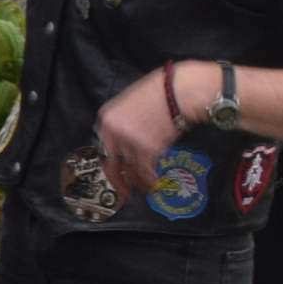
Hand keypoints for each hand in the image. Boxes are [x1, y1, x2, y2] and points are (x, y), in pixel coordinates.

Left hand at [91, 68, 181, 201]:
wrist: (180, 90)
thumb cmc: (161, 92)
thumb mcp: (131, 103)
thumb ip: (123, 122)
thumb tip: (123, 140)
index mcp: (107, 118)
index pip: (102, 147)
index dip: (109, 164)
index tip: (113, 173)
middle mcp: (113, 131)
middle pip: (111, 164)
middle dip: (118, 181)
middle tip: (123, 193)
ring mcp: (129, 141)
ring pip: (130, 170)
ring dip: (138, 183)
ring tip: (145, 188)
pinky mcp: (147, 149)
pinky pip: (145, 171)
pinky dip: (150, 180)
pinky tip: (154, 183)